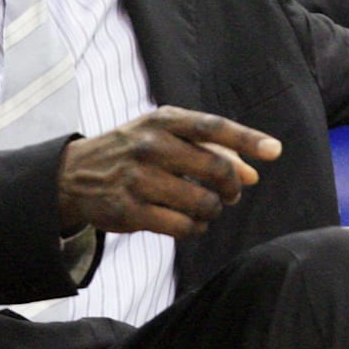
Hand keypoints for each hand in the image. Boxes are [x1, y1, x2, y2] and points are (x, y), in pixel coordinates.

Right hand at [56, 106, 281, 237]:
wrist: (74, 174)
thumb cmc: (135, 151)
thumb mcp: (166, 137)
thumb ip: (211, 150)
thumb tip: (252, 175)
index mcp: (163, 121)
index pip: (214, 127)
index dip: (247, 139)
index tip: (275, 151)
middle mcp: (150, 145)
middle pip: (215, 167)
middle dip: (233, 185)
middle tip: (232, 193)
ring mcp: (138, 179)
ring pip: (202, 202)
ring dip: (214, 210)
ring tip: (208, 208)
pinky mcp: (129, 211)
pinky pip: (182, 226)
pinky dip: (196, 228)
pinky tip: (192, 222)